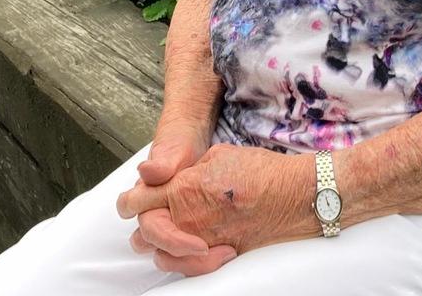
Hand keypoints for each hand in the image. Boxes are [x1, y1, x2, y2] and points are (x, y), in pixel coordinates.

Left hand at [118, 144, 309, 266]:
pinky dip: (180, 261)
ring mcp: (201, 241)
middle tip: (142, 220)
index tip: (128, 202)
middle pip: (144, 231)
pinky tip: (184, 252)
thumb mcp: (218, 155)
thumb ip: (188, 170)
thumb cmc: (260, 172)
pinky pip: (186, 266)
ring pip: (160, 254)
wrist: (293, 196)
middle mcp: (186, 219)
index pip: (137, 200)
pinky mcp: (217, 256)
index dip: (129, 201)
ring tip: (158, 238)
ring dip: (157, 246)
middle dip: (140, 225)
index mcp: (182, 189)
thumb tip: (176, 178)